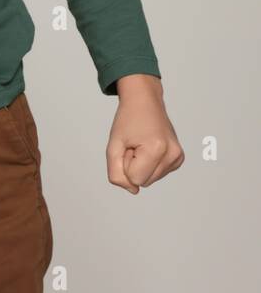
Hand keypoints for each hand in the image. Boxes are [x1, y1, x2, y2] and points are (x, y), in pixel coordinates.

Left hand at [107, 75, 183, 192]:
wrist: (144, 102)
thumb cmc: (128, 120)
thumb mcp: (113, 146)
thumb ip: (116, 173)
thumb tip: (133, 190)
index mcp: (157, 149)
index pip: (134, 179)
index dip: (124, 164)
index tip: (128, 146)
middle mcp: (172, 155)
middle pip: (143, 181)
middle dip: (132, 166)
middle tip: (133, 145)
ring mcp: (178, 157)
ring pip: (149, 179)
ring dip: (140, 165)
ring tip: (141, 145)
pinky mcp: (179, 159)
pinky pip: (156, 173)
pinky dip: (149, 164)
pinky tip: (149, 147)